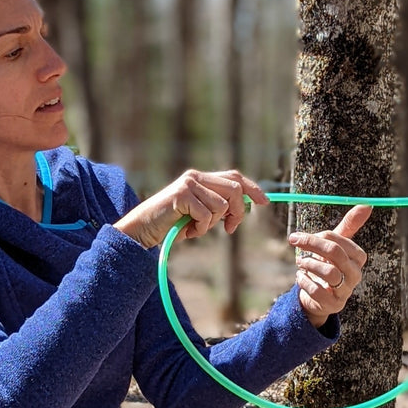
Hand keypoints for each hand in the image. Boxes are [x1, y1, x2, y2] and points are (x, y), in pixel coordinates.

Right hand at [115, 169, 268, 248]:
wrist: (143, 229)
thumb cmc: (172, 224)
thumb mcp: (200, 214)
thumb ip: (219, 207)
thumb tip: (245, 206)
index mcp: (201, 178)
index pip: (235, 176)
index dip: (252, 188)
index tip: (264, 203)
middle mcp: (196, 176)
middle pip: (235, 189)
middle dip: (237, 212)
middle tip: (229, 229)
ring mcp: (189, 184)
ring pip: (222, 205)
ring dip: (212, 224)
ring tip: (195, 228)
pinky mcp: (182, 195)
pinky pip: (206, 215)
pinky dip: (200, 229)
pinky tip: (186, 230)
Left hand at [290, 205, 371, 328]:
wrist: (317, 297)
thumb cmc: (327, 265)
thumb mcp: (335, 244)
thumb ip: (349, 225)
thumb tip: (368, 205)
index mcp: (358, 258)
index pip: (339, 241)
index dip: (317, 236)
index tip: (298, 236)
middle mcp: (355, 275)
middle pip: (336, 253)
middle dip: (311, 245)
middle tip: (294, 241)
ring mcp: (345, 292)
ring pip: (329, 272)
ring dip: (309, 264)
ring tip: (300, 262)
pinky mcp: (333, 305)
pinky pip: (317, 291)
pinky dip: (304, 281)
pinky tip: (300, 278)